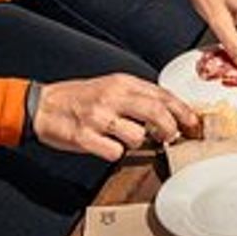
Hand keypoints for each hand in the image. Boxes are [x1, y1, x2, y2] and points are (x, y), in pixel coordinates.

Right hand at [32, 74, 198, 160]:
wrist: (43, 106)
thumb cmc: (79, 98)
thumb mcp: (111, 86)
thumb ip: (137, 96)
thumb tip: (169, 110)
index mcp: (121, 83)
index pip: (162, 94)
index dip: (182, 110)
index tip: (193, 122)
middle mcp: (112, 97)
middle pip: (157, 112)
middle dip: (171, 128)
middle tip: (171, 137)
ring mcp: (99, 117)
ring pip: (138, 136)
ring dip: (138, 142)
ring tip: (125, 138)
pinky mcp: (85, 137)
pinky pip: (114, 152)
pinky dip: (115, 153)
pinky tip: (107, 145)